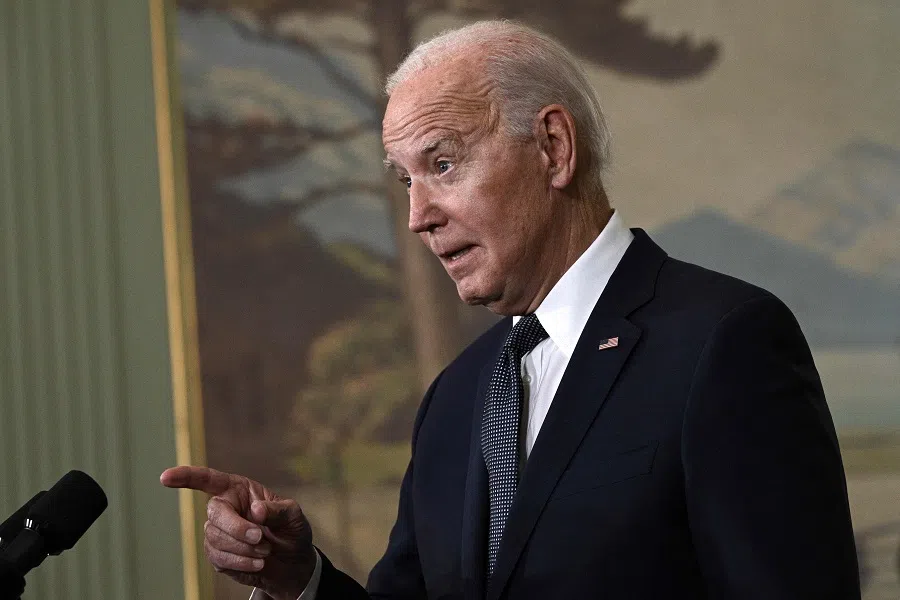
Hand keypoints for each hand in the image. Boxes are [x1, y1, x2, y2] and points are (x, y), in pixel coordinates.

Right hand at [161, 466, 314, 599]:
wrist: (291, 562)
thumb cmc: (291, 531)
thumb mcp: (293, 516)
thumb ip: (277, 510)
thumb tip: (256, 510)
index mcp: (239, 490)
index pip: (208, 479)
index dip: (186, 477)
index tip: (165, 477)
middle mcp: (224, 508)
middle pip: (214, 514)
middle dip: (237, 528)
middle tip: (260, 537)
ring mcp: (218, 532)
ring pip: (216, 539)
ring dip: (244, 548)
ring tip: (266, 551)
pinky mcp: (217, 555)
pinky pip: (220, 559)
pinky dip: (241, 562)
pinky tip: (258, 563)